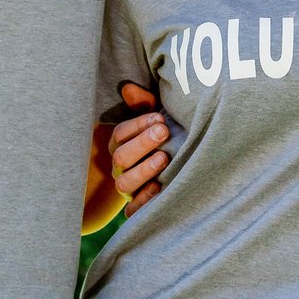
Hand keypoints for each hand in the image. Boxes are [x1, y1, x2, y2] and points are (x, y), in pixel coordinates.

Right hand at [106, 80, 171, 211]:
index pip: (121, 133)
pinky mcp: (136, 207)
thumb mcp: (157, 121)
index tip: (160, 118)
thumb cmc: (166, 139)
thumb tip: (129, 89)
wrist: (178, 169)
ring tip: (164, 158)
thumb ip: (144, 106)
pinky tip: (159, 187)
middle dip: (142, 143)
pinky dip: (143, 200)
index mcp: (120, 144)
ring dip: (143, 170)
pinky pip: (132, 210)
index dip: (138, 125)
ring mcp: (127, 187)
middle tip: (163, 132)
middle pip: (121, 156)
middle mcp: (120, 166)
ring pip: (124, 183)